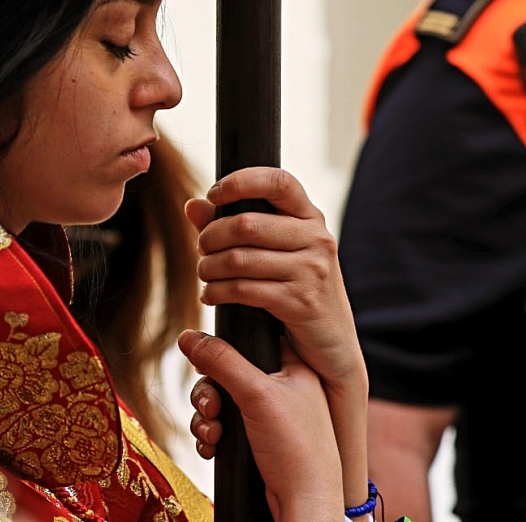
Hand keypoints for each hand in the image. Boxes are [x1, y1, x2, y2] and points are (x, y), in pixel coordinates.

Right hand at [179, 330, 342, 520]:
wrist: (304, 501)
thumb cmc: (297, 448)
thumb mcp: (256, 393)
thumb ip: (221, 360)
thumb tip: (188, 337)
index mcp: (293, 366)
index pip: (250, 341)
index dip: (224, 350)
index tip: (208, 365)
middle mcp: (282, 387)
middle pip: (227, 373)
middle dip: (208, 393)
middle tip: (210, 408)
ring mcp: (270, 415)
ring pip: (221, 401)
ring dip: (206, 416)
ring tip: (211, 433)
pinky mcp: (258, 438)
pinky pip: (223, 426)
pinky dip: (212, 434)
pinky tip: (212, 446)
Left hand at [184, 167, 365, 393]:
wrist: (332, 344)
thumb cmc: (297, 291)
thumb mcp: (274, 253)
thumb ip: (233, 225)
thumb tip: (193, 204)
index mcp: (310, 218)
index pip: (278, 181)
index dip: (240, 182)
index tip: (214, 195)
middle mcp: (316, 239)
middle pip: (246, 224)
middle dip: (211, 236)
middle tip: (202, 249)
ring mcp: (312, 271)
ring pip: (239, 258)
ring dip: (209, 267)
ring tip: (205, 274)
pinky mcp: (301, 302)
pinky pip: (244, 289)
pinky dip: (217, 292)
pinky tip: (211, 296)